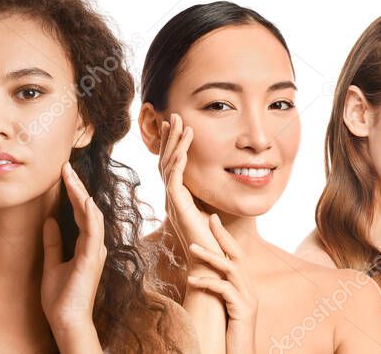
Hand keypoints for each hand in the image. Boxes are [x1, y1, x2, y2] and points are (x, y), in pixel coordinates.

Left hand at [40, 162, 105, 351]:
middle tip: (64, 166)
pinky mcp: (91, 259)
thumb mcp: (52, 264)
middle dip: (76, 186)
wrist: (66, 322)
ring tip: (69, 175)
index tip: (63, 174)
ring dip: (81, 194)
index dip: (73, 192)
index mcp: (86, 246)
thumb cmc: (61, 298)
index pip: (81, 212)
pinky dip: (90, 213)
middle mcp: (94, 246)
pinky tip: (84, 199)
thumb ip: (53, 242)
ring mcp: (95, 251)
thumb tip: (49, 220)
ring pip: (91, 214)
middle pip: (87, 209)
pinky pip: (93, 231)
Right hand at [158, 113, 222, 258]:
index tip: (177, 127)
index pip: (172, 167)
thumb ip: (209, 206)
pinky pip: (175, 177)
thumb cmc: (215, 246)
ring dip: (174, 142)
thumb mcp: (212, 218)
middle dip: (169, 137)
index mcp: (178, 200)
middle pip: (165, 161)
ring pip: (168, 165)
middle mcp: (172, 199)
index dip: (173, 146)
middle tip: (172, 115)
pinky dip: (179, 159)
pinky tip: (185, 146)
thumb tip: (216, 197)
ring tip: (179, 122)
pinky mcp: (177, 206)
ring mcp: (172, 202)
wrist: (210, 266)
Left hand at [187, 214, 257, 353]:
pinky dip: (208, 282)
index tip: (213, 219)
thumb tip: (198, 275)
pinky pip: (224, 289)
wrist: (241, 353)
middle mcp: (249, 289)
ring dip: (210, 256)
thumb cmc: (230, 333)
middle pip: (238, 254)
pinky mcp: (243, 310)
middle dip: (223, 236)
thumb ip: (217, 290)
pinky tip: (192, 280)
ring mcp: (248, 299)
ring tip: (192, 248)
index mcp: (244, 286)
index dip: (225, 237)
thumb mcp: (223, 307)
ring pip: (231, 268)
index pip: (236, 255)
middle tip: (209, 218)